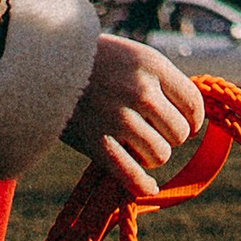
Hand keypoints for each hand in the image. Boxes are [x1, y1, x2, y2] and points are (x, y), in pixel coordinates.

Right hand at [64, 33, 204, 193]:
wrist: (46, 64)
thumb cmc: (95, 61)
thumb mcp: (133, 55)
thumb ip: (160, 81)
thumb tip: (190, 115)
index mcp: (151, 64)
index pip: (193, 103)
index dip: (194, 120)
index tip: (188, 125)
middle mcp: (139, 90)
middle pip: (179, 133)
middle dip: (170, 136)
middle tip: (154, 132)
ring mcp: (118, 118)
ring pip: (160, 155)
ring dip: (153, 155)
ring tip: (139, 146)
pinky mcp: (97, 143)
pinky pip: (133, 177)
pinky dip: (143, 186)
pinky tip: (147, 186)